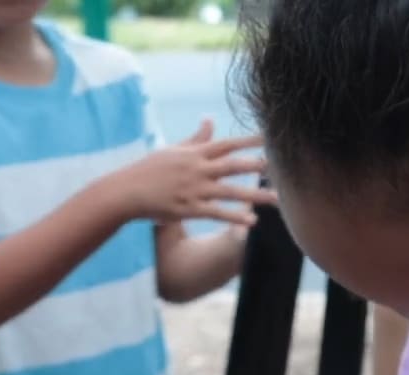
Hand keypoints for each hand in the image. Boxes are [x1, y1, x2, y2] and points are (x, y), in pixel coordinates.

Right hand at [107, 119, 271, 225]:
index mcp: (193, 153)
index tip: (270, 138)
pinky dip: (235, 217)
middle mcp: (196, 169)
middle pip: (233, 166)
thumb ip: (196, 138)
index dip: (249, 141)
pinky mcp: (189, 209)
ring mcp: (193, 190)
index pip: (226, 144)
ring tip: (277, 199)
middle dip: (257, 166)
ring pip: (230, 192)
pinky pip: (217, 213)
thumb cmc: (150, 169)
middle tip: (282, 167)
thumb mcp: (173, 150)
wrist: (126, 191)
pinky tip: (253, 222)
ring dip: (255, 195)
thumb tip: (210, 119)